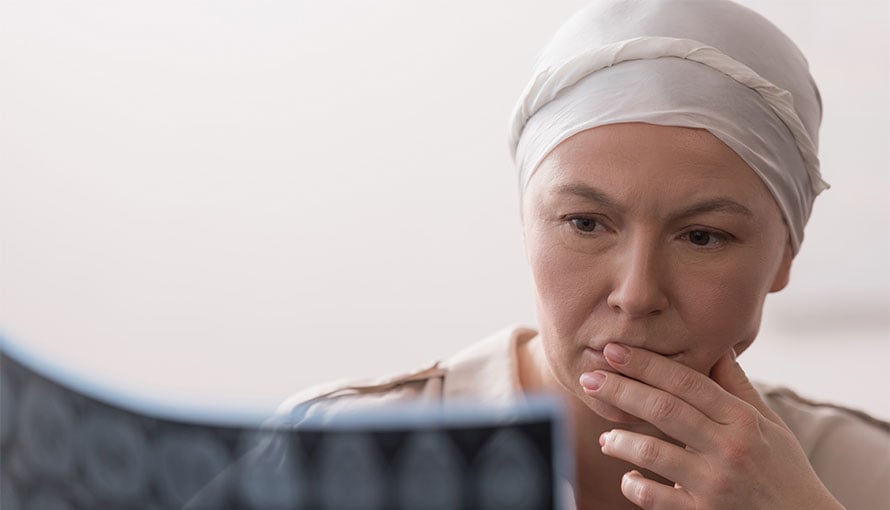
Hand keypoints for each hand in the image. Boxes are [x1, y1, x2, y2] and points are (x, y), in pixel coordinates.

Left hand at [579, 344, 844, 509]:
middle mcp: (728, 447)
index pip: (686, 381)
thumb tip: (717, 345)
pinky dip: (635, 486)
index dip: (646, 363)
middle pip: (662, 408)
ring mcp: (714, 483)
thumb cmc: (784, 471)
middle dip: (620, 389)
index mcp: (742, 419)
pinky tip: (628, 477)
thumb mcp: (769, 424)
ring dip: (620, 440)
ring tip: (606, 437)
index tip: (612, 350)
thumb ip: (737, 387)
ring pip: (652, 452)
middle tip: (588, 378)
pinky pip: (655, 498)